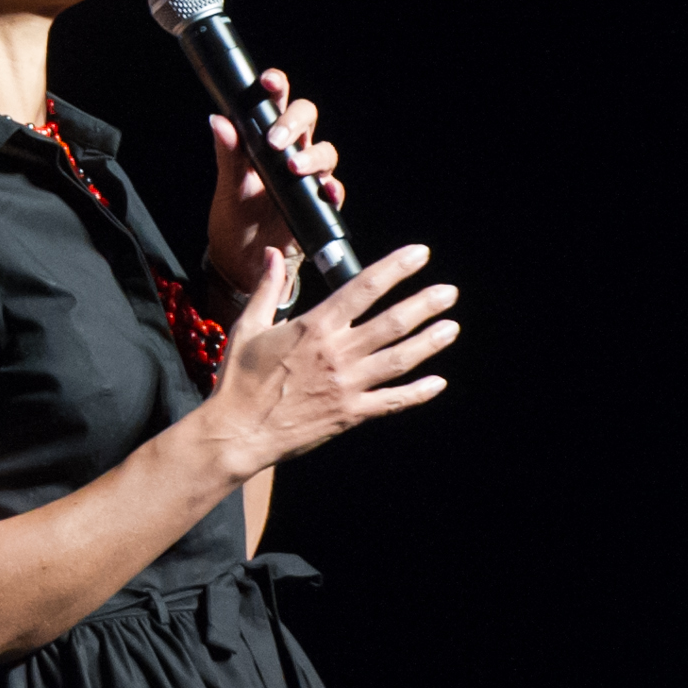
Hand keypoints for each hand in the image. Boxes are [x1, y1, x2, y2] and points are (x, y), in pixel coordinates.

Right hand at [200, 244, 458, 476]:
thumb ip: (267, 288)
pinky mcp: (350, 413)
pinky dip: (418, 393)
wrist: (236, 433)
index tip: (420, 254)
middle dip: (425, 304)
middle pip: (393, 322)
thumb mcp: (248, 326)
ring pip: (400, 359)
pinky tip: (438, 383)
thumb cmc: (238, 380)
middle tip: (449, 293)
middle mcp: (337, 353)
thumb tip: (274, 255)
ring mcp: (347, 385)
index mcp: (314, 327)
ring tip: (451, 328)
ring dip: (429, 342)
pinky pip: (392, 401)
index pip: (364, 287)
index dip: (397, 268)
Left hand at [206, 68, 345, 292]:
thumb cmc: (233, 219)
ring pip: (324, 151)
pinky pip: (334, 190)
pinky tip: (323, 190)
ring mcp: (307, 178)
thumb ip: (227, 154)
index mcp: (265, 141)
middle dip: (294, 121)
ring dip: (312, 155)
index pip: (276, 103)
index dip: (277, 87)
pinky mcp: (318, 205)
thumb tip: (218, 120)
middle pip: (307, 118)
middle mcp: (290, 153)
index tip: (269, 82)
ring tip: (293, 167)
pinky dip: (332, 188)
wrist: (241, 262)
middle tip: (275, 139)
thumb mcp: (226, 186)